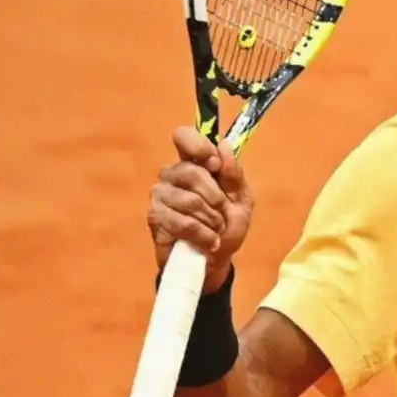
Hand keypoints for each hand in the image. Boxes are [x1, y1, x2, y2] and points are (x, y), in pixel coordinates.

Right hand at [148, 125, 253, 291]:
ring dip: (211, 220)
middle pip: (192, 172)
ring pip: (189, 200)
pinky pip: (182, 222)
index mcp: (193, 163)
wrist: (216, 260)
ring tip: (215, 230)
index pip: (184, 136)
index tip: (215, 165)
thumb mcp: (241, 200)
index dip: (199, 147)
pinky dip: (202, 235)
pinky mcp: (155, 217)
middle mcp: (172, 174)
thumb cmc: (227, 226)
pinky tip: (208, 242)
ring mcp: (160, 195)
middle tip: (222, 213)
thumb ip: (234, 174)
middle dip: (216, 197)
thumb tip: (224, 145)